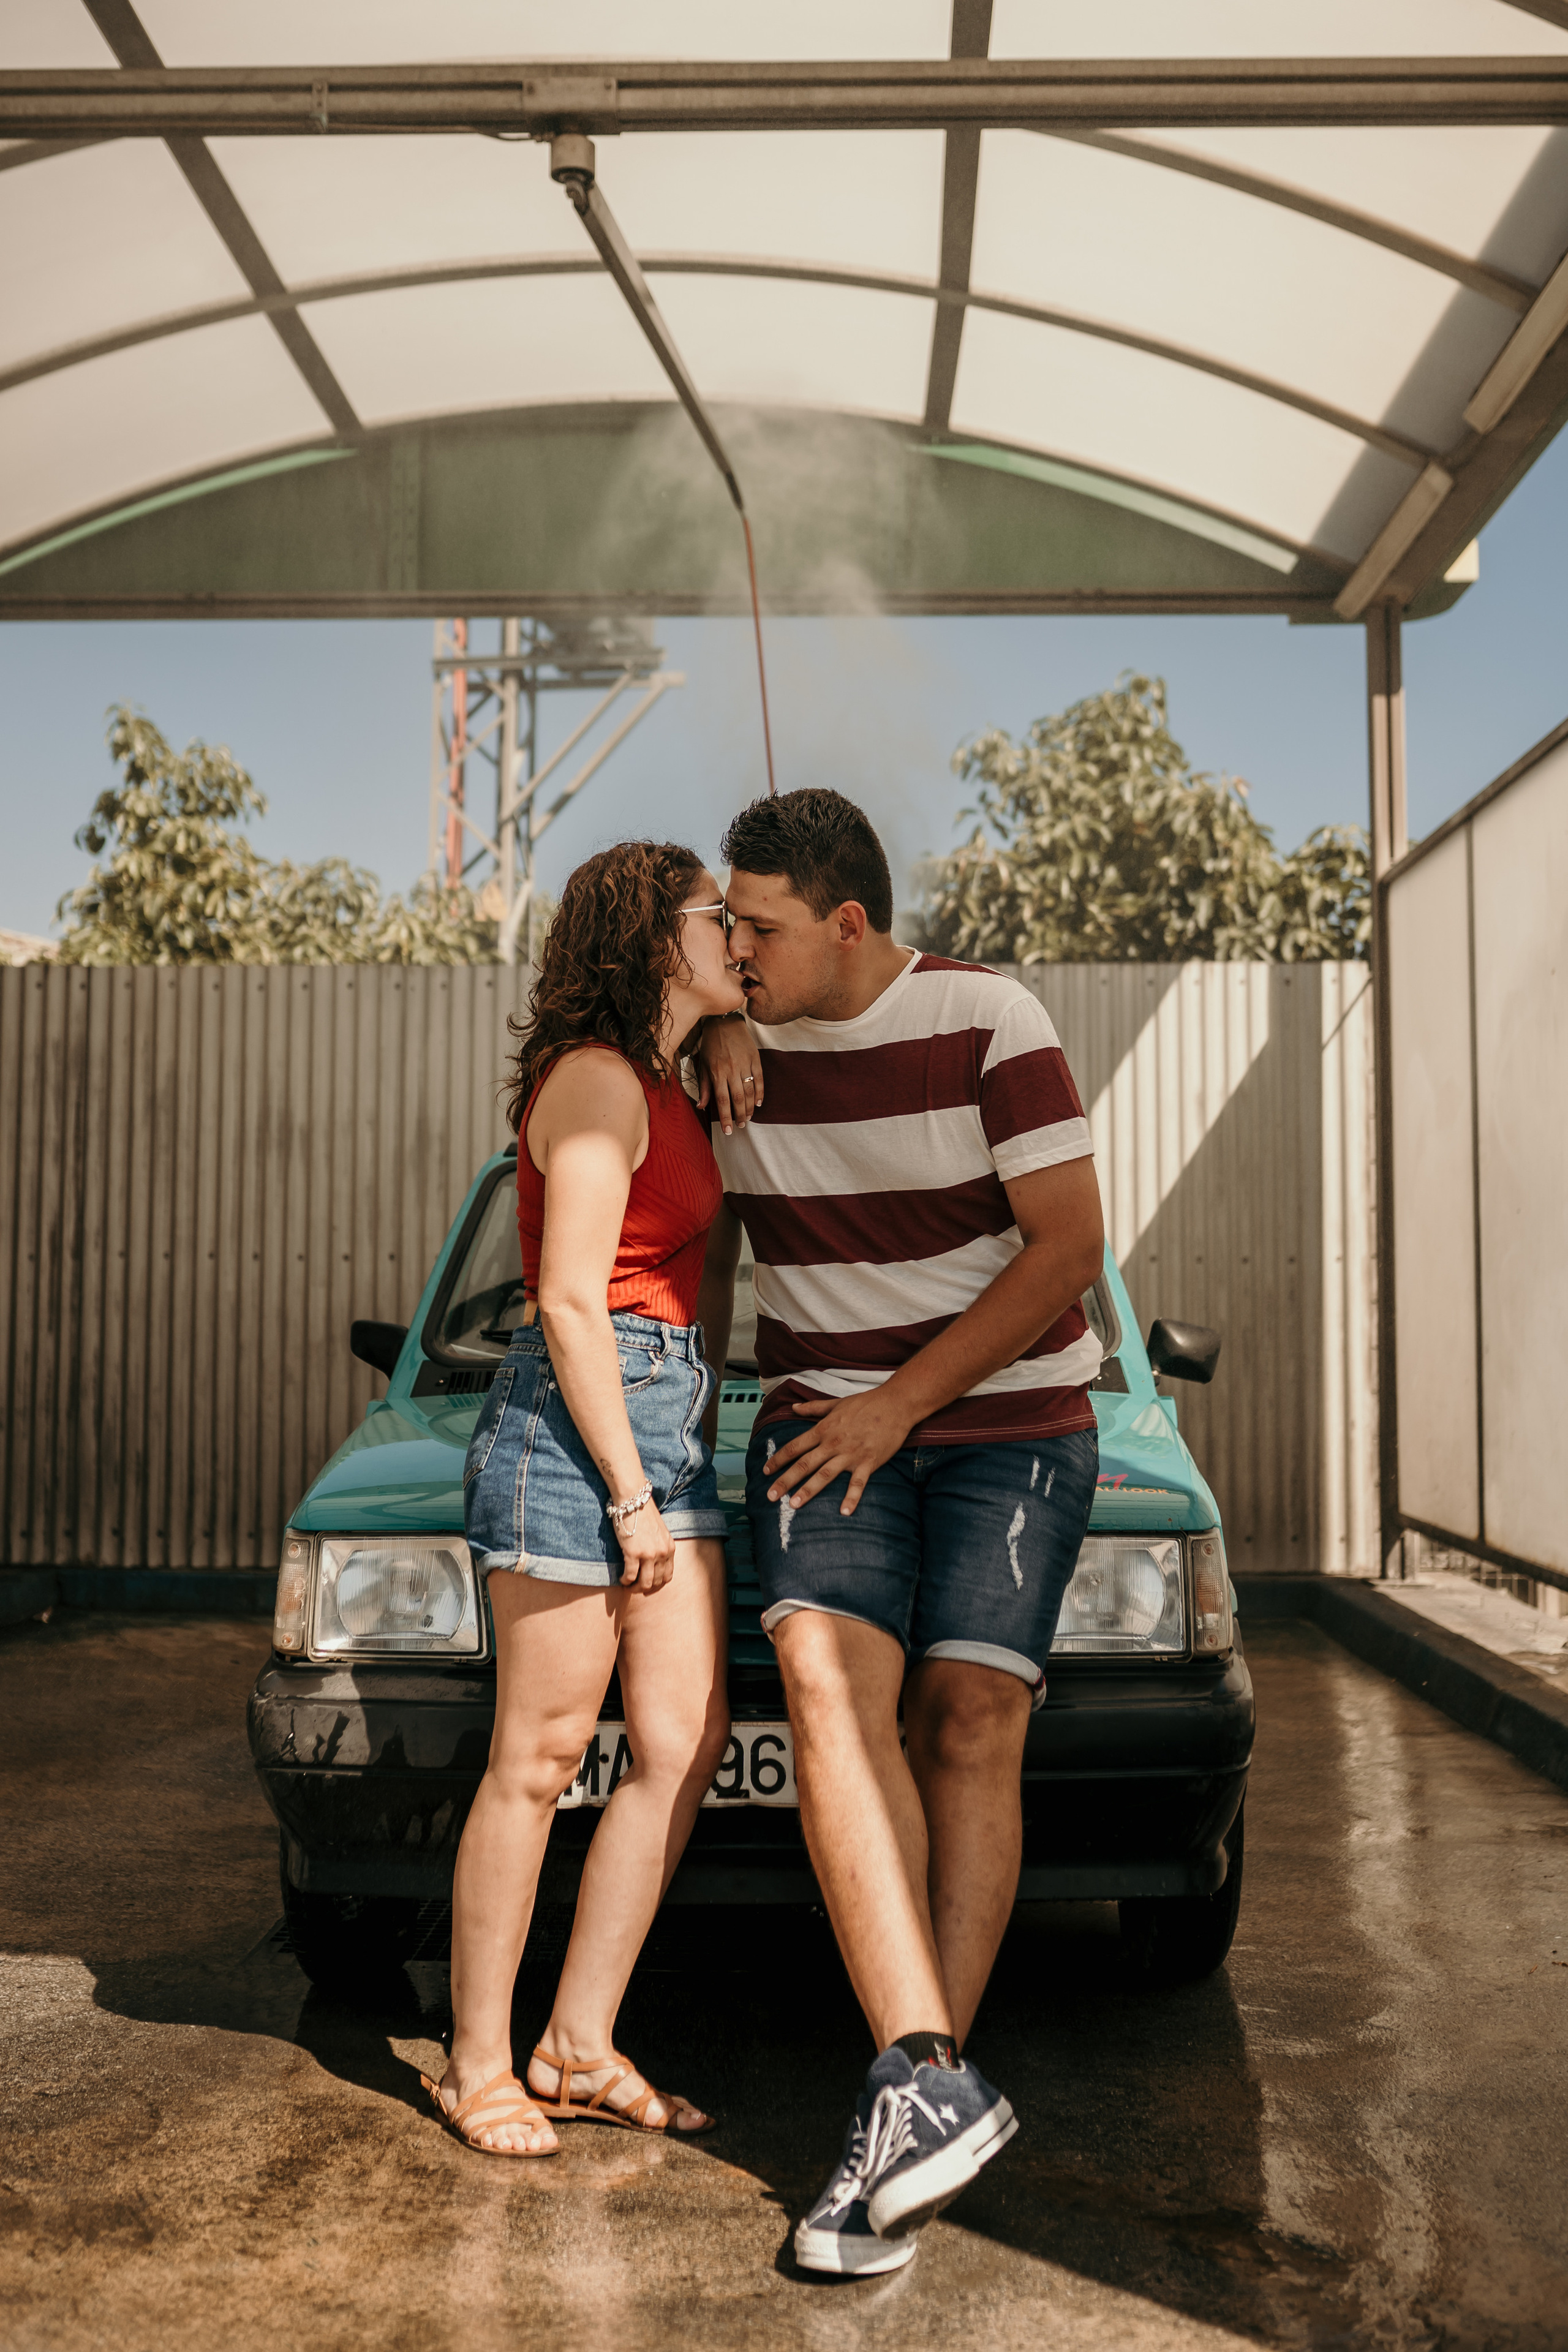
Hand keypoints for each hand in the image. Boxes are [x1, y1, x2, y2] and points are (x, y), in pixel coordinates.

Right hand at [615, 1498, 676, 1591]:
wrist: (633, 1501)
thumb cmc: (643, 1514)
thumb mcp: (660, 1532)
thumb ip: (659, 1547)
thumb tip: (652, 1563)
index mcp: (670, 1548)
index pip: (667, 1576)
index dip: (657, 1585)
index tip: (647, 1585)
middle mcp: (662, 1553)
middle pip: (657, 1582)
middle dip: (645, 1588)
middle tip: (635, 1588)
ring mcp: (649, 1554)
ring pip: (645, 1583)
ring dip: (635, 1588)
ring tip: (628, 1586)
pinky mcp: (634, 1553)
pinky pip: (630, 1576)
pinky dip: (625, 1581)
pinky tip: (621, 1579)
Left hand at [692, 1016, 763, 1135]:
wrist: (724, 1022)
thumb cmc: (711, 1045)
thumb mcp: (703, 1065)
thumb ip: (704, 1087)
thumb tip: (701, 1107)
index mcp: (716, 1072)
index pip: (722, 1101)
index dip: (725, 1118)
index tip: (728, 1131)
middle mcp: (731, 1069)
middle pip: (738, 1099)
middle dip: (739, 1115)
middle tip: (741, 1126)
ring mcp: (744, 1064)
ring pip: (749, 1091)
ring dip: (749, 1107)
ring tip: (748, 1117)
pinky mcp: (755, 1058)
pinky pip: (759, 1079)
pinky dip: (760, 1093)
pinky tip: (758, 1103)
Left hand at [764, 1389, 915, 1516]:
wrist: (895, 1404)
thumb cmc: (866, 1403)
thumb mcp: (836, 1403)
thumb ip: (813, 1408)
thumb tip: (794, 1407)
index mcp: (824, 1429)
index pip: (795, 1447)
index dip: (778, 1459)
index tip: (766, 1472)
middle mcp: (833, 1443)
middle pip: (804, 1464)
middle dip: (785, 1481)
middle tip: (770, 1496)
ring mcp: (850, 1454)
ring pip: (825, 1475)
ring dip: (808, 1490)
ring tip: (794, 1505)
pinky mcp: (869, 1462)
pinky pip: (858, 1483)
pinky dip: (851, 1498)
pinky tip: (844, 1512)